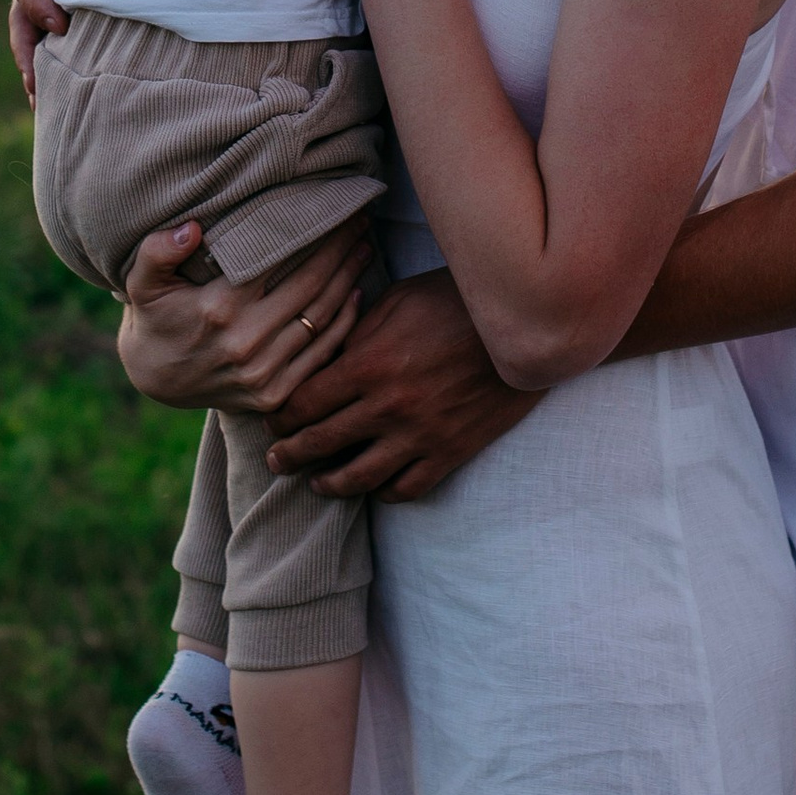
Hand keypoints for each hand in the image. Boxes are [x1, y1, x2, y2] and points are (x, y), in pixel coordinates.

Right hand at [7, 0, 86, 101]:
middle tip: (36, 83)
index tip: (60, 27)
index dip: (38, 3)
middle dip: (26, 49)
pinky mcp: (64, 0)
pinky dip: (52, 62)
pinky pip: (50, 33)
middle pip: (20, 12)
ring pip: (30, 30)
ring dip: (34, 66)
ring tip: (42, 104)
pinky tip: (58, 96)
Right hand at [116, 218, 372, 413]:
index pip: (280, 260)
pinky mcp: (273, 395)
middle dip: (342, 250)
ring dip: (349, 281)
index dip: (316, 232)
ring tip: (366, 249)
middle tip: (361, 221)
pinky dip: (344, 324)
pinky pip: (320, 355)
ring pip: (321, 319)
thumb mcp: (142, 281)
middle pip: (311, 287)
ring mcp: (262, 374)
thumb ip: (158, 251)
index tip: (339, 208)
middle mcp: (245, 343)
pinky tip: (356, 294)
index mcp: (218, 309)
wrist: (154, 378)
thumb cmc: (154, 316)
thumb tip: (191, 229)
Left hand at [266, 269, 539, 499]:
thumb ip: (358, 333)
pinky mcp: (451, 451)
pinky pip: (407, 487)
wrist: (523, 326)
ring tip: (317, 484)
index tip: (272, 423)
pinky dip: (384, 493)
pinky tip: (374, 488)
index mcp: (368, 364)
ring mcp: (420, 434)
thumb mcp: (398, 301)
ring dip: (330, 484)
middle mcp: (387, 406)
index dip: (281, 417)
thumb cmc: (455, 301)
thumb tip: (327, 358)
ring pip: (359, 477)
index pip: (305, 403)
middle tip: (276, 462)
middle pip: (322, 443)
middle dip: (291, 455)